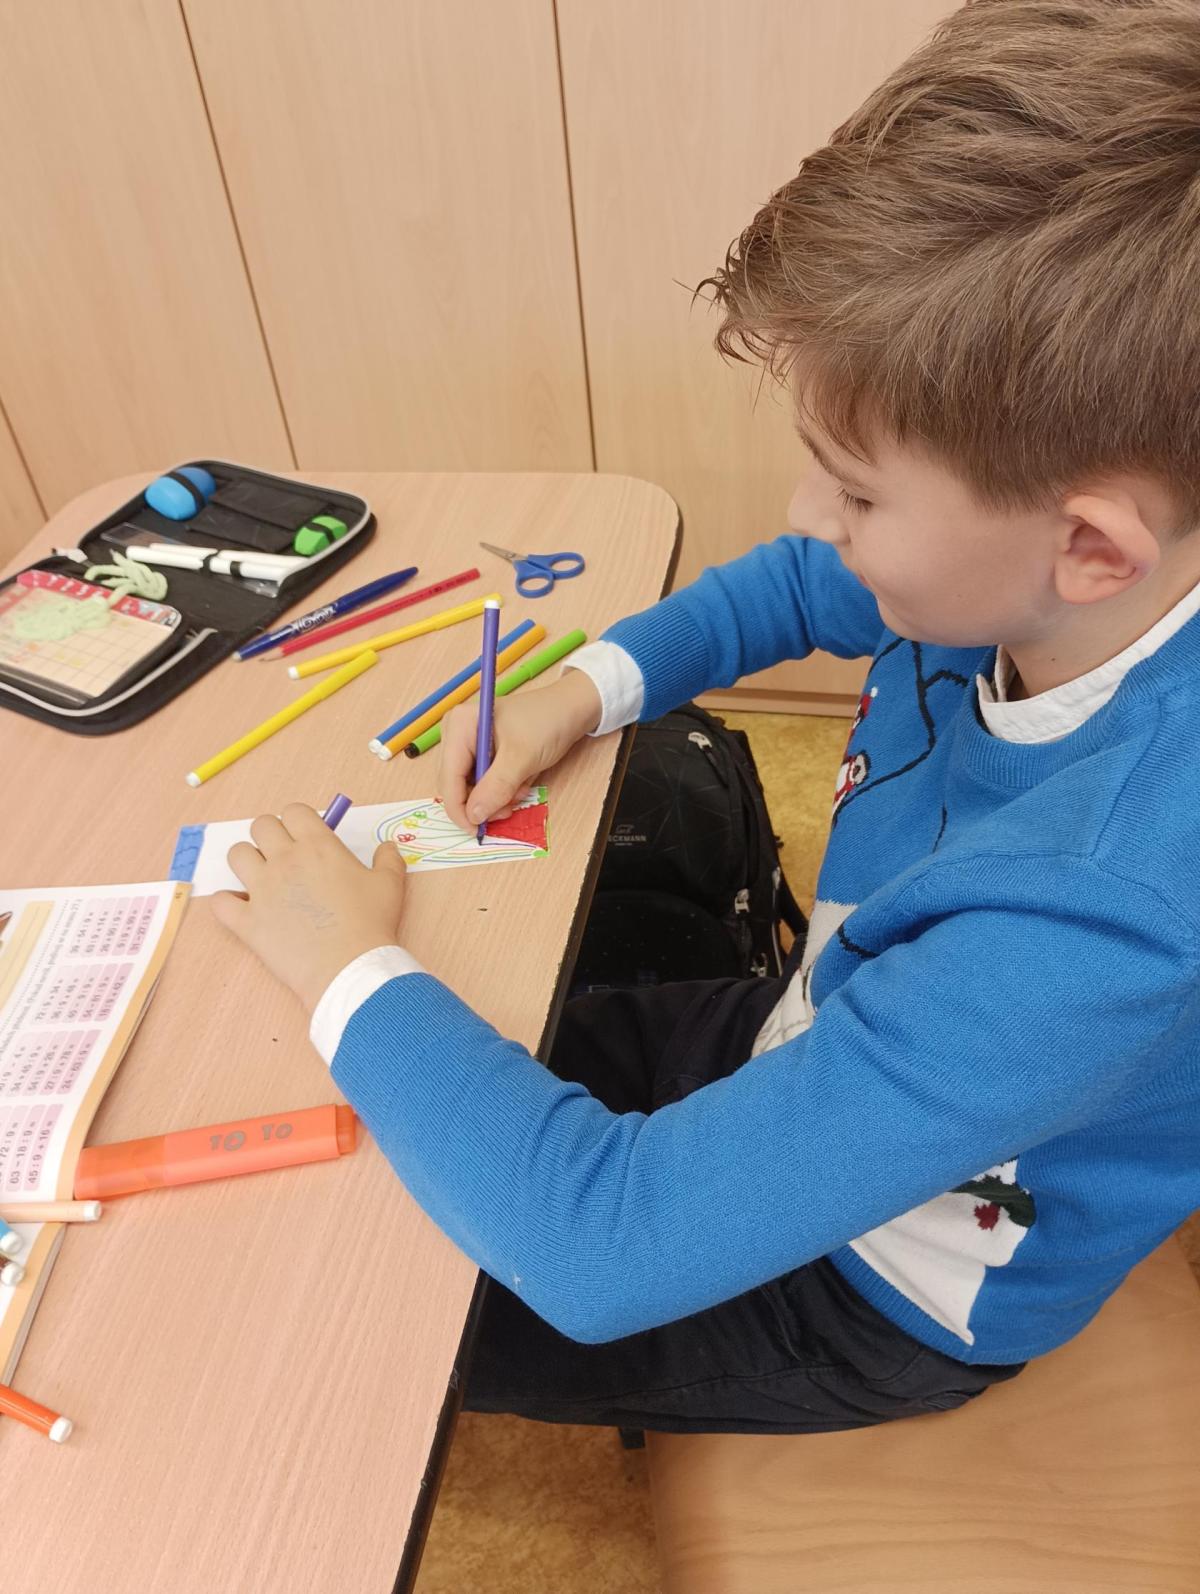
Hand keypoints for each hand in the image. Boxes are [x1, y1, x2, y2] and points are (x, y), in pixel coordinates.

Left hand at [210, 803, 407, 1013]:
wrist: (350, 967)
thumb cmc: (371, 924)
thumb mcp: (390, 885)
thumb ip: (388, 858)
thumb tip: (387, 846)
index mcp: (318, 846)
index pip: (294, 811)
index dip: (298, 819)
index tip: (305, 834)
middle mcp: (285, 861)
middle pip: (261, 826)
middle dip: (271, 834)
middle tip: (285, 853)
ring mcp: (262, 890)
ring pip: (236, 855)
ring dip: (247, 861)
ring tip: (262, 876)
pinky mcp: (248, 921)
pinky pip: (221, 902)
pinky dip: (228, 903)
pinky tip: (242, 908)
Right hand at [439, 670, 601, 829]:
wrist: (571, 709)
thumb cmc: (546, 723)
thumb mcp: (522, 758)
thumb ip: (496, 788)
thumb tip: (473, 816)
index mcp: (459, 726)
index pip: (448, 777)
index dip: (458, 808)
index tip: (475, 831)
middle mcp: (457, 733)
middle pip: (455, 783)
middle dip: (482, 801)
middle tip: (508, 808)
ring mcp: (469, 742)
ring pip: (470, 786)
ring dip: (495, 796)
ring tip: (520, 789)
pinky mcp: (482, 751)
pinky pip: (482, 781)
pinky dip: (501, 789)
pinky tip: (520, 782)